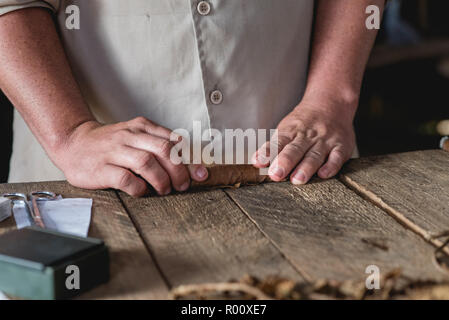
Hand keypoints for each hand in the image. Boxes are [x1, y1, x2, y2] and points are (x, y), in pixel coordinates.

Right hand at [51, 117, 207, 196]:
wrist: (73, 142)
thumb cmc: (110, 144)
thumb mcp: (135, 136)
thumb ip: (158, 143)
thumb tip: (187, 158)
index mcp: (140, 128)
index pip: (171, 141)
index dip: (190, 159)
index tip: (201, 174)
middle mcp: (129, 137)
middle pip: (163, 150)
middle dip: (178, 171)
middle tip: (182, 186)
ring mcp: (114, 152)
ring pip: (146, 163)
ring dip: (161, 180)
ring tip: (164, 190)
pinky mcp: (101, 169)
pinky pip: (125, 179)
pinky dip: (139, 188)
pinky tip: (142, 191)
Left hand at [252, 97, 355, 183]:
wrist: (331, 103)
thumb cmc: (303, 123)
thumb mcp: (286, 129)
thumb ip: (274, 148)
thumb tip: (257, 163)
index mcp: (291, 131)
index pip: (278, 142)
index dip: (268, 153)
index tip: (259, 162)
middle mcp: (307, 136)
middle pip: (295, 149)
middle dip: (285, 162)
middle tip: (276, 174)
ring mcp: (325, 141)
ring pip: (314, 155)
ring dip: (306, 168)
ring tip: (296, 180)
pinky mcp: (341, 146)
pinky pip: (337, 157)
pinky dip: (331, 166)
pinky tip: (323, 174)